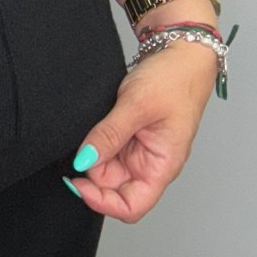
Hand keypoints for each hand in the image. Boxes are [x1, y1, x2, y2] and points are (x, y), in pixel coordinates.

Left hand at [64, 38, 218, 221]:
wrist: (180, 50)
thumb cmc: (174, 78)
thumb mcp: (137, 104)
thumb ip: (110, 134)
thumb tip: (84, 161)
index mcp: (162, 166)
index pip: (131, 206)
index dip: (102, 202)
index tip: (77, 182)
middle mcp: (150, 163)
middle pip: (114, 188)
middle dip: (92, 174)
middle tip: (77, 149)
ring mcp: (139, 149)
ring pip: (107, 167)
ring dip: (93, 155)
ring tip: (88, 130)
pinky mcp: (130, 134)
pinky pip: (108, 148)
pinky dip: (95, 141)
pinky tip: (90, 128)